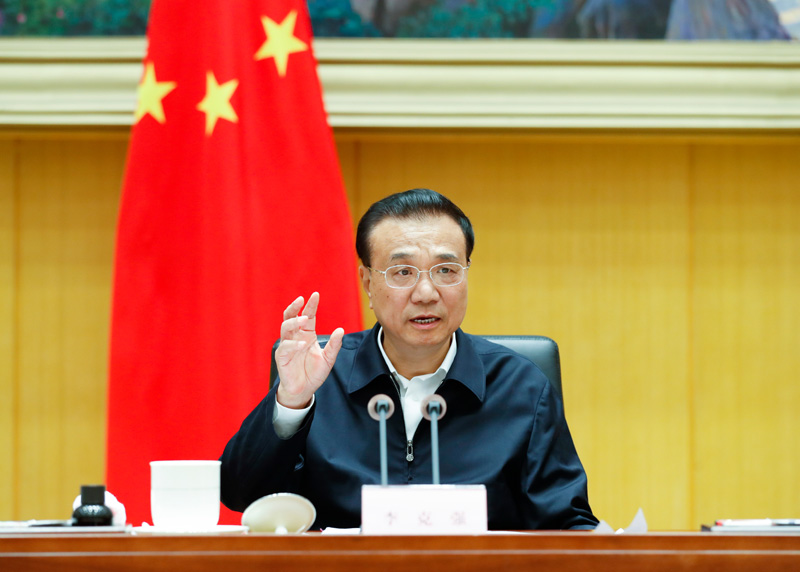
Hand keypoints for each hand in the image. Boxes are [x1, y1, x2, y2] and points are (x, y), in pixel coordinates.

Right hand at [274, 292, 343, 408]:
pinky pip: (285, 347)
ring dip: (294, 321)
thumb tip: (341, 330)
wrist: (304, 390)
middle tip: (301, 300)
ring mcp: (288, 346)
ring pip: (285, 328)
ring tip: (304, 319)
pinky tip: (302, 344)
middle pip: (290, 317)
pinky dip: (293, 344)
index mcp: (307, 334)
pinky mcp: (282, 357)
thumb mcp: (328, 359)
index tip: (315, 294)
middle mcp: (296, 337)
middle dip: (295, 307)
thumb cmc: (314, 373)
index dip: (310, 305)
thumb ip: (334, 345)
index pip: (308, 316)